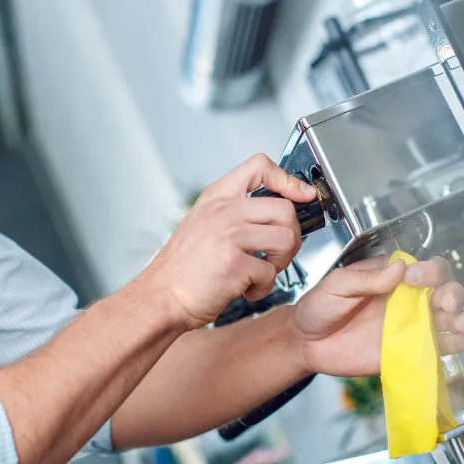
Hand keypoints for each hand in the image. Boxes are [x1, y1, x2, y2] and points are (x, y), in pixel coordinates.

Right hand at [141, 154, 315, 329]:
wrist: (160, 298)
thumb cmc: (183, 268)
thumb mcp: (204, 223)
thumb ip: (236, 212)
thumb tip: (279, 210)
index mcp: (217, 197)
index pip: (260, 166)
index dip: (288, 180)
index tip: (303, 194)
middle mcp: (224, 211)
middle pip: (285, 209)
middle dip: (292, 235)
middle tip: (277, 253)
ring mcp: (229, 236)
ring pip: (286, 239)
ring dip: (281, 262)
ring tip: (263, 271)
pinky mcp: (234, 264)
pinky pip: (270, 273)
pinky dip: (263, 287)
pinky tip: (247, 289)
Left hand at [291, 256, 463, 377]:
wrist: (307, 344)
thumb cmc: (320, 308)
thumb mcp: (337, 285)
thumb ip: (366, 279)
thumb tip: (399, 267)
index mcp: (392, 277)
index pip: (423, 267)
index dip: (426, 270)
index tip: (412, 279)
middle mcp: (408, 299)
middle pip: (445, 289)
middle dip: (452, 293)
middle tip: (444, 303)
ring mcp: (412, 325)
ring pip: (450, 316)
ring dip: (462, 316)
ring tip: (460, 322)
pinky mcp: (411, 350)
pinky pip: (441, 345)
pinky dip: (462, 341)